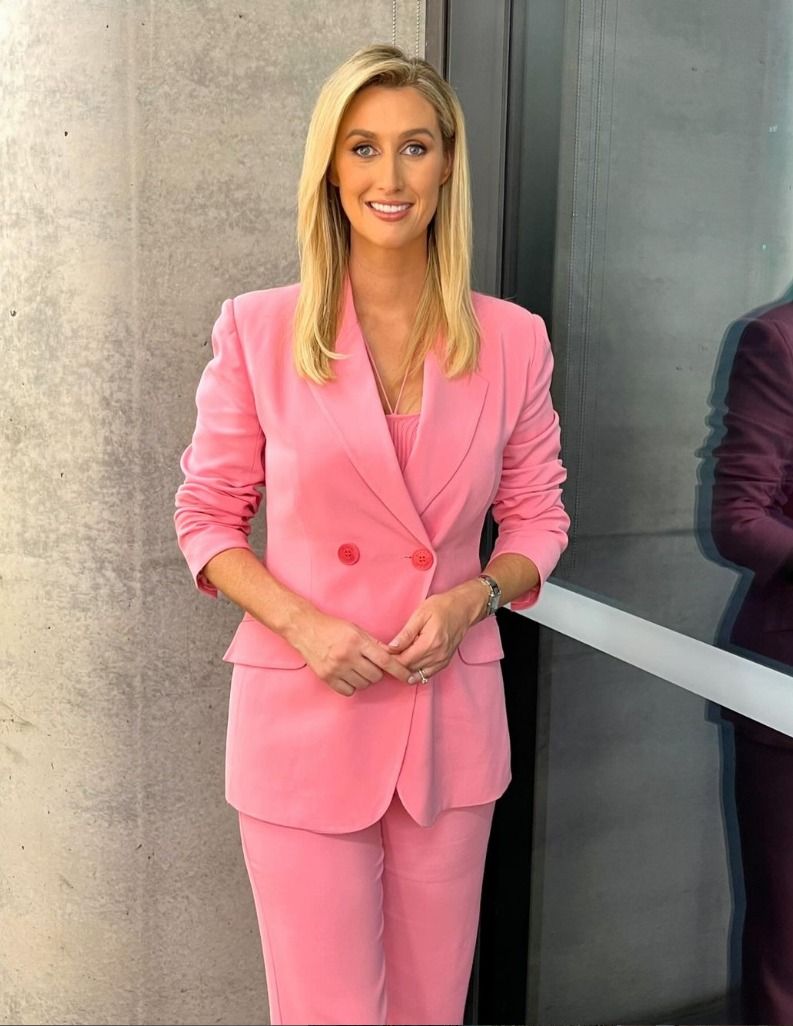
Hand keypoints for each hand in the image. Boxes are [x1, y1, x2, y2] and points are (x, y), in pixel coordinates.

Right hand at [290, 610, 413, 697]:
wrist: (305, 629)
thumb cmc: (332, 627)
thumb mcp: (356, 630)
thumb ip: (374, 644)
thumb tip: (393, 655)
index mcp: (357, 642)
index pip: (385, 660)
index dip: (399, 670)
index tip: (408, 676)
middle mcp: (347, 656)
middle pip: (375, 676)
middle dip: (377, 672)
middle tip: (370, 664)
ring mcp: (336, 668)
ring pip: (363, 684)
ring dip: (365, 679)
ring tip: (357, 668)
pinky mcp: (327, 678)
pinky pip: (349, 691)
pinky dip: (352, 686)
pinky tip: (348, 675)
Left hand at [385, 585, 483, 683]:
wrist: (463, 608)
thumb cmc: (442, 607)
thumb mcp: (420, 614)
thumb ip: (406, 633)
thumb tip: (391, 648)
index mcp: (430, 643)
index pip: (404, 660)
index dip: (389, 659)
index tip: (380, 654)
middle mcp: (437, 655)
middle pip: (409, 669)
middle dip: (395, 665)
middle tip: (384, 657)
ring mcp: (442, 660)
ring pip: (417, 674)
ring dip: (405, 670)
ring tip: (395, 661)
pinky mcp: (445, 662)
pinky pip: (428, 674)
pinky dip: (417, 672)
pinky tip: (409, 667)